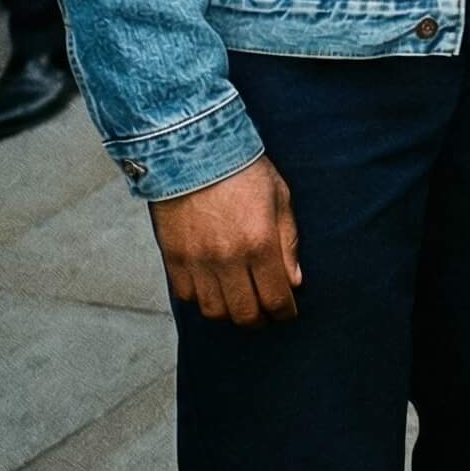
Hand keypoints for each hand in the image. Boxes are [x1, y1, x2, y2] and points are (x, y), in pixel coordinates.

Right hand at [150, 155, 301, 326]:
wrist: (195, 151)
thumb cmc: (243, 169)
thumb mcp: (279, 197)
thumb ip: (288, 242)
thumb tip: (294, 281)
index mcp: (259, 243)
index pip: (276, 297)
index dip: (285, 312)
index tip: (287, 313)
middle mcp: (228, 259)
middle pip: (244, 313)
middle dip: (259, 320)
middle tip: (265, 314)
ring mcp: (198, 262)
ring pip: (214, 311)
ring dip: (230, 312)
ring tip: (239, 302)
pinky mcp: (175, 259)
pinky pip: (188, 296)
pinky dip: (202, 299)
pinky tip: (212, 287)